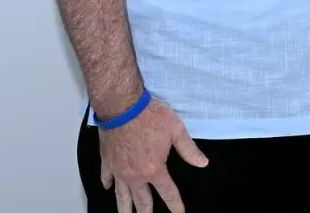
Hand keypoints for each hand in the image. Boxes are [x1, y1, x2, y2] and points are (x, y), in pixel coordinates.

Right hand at [97, 96, 207, 212]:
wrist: (122, 106)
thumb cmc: (150, 116)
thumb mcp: (176, 130)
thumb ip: (189, 149)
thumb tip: (203, 163)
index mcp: (154, 170)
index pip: (168, 193)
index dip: (175, 206)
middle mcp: (135, 175)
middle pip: (142, 201)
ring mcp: (118, 170)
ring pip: (121, 195)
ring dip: (124, 208)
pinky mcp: (107, 161)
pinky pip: (106, 177)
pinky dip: (107, 184)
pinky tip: (108, 188)